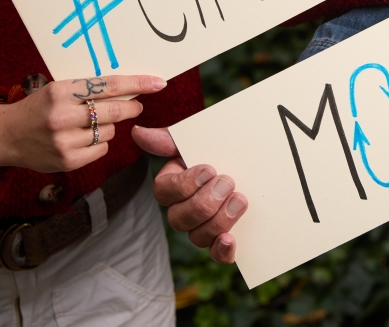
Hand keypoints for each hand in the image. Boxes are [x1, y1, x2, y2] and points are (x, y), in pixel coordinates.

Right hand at [0, 75, 164, 171]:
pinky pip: (102, 149)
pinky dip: (100, 143)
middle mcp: (62, 116)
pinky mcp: (68, 161)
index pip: (109, 86)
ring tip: (88, 123)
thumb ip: (89, 89)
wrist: (5, 136)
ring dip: (109, 126)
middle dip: (132, 108)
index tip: (159, 83)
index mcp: (61, 91)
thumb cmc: (38, 107)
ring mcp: (65, 141)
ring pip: (110, 131)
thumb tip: (130, 90)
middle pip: (116, 111)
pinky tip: (83, 138)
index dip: (137, 84)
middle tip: (136, 106)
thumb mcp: (58, 89)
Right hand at [132, 126, 247, 263]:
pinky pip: (217, 256)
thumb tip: (137, 132)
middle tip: (228, 183)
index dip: (184, 184)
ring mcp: (203, 227)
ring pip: (198, 237)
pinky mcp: (224, 240)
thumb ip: (169, 139)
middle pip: (179, 219)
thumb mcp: (196, 140)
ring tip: (240, 200)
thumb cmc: (218, 148)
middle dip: (204, 202)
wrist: (251, 159)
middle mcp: (184, 210)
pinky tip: (230, 239)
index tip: (209, 169)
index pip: (164, 192)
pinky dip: (222, 252)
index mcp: (173, 184)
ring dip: (218, 221)